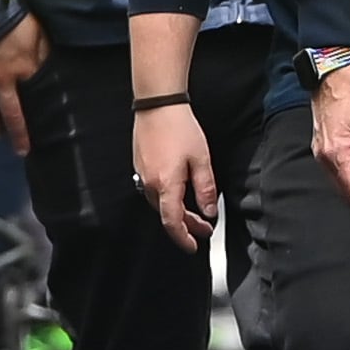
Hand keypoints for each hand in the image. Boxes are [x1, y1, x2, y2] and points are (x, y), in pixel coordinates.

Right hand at [0, 13, 47, 155]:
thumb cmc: (5, 16)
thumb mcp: (34, 29)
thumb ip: (42, 50)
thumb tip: (48, 64)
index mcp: (21, 70)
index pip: (33, 98)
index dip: (36, 117)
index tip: (38, 132)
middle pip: (8, 113)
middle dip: (15, 134)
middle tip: (20, 149)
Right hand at [132, 95, 218, 252]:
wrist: (157, 104)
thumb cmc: (180, 127)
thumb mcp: (201, 159)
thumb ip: (205, 188)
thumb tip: (209, 212)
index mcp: (166, 185)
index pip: (173, 222)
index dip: (183, 238)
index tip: (194, 246)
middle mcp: (149, 183)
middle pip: (166, 215)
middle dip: (185, 225)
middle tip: (203, 229)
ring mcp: (141, 174)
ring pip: (159, 203)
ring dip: (176, 212)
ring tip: (194, 212)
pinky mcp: (140, 166)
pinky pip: (153, 191)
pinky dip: (168, 198)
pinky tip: (179, 193)